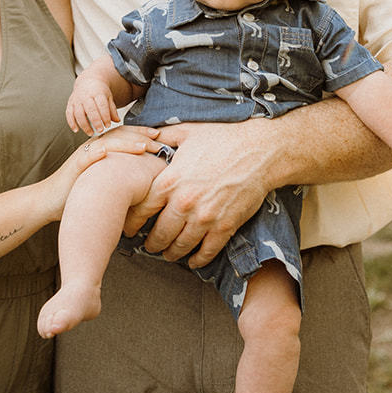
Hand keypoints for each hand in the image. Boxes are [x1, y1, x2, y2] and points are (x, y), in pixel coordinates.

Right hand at [45, 124, 158, 221]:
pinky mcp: (75, 165)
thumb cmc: (77, 194)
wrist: (48, 201)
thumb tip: (143, 180)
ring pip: (109, 142)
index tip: (160, 137)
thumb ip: (118, 176)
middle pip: (120, 135)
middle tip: (160, 138)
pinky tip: (113, 151)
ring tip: (146, 146)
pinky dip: (103, 151)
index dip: (142, 135)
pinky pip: (89, 155)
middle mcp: (93, 148)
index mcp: (101, 150)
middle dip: (141, 135)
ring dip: (128, 142)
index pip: (124, 136)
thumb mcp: (103, 181)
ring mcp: (84, 155)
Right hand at [66, 76, 119, 135]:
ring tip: (90, 132)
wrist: (87, 81)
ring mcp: (77, 100)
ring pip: (79, 113)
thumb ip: (112, 109)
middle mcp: (86, 96)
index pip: (101, 105)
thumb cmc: (98, 90)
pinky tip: (76, 130)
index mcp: (97, 92)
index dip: (105, 116)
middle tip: (100, 130)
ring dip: (84, 125)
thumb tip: (117, 120)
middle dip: (95, 121)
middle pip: (90, 110)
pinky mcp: (70, 104)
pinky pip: (69, 114)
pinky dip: (72, 123)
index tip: (108, 124)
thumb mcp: (108, 97)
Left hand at [125, 121, 270, 266]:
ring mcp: (205, 217)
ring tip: (168, 254)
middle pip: (159, 233)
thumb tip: (148, 136)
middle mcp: (184, 202)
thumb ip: (163, 137)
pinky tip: (193, 260)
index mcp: (170, 180)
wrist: (259, 150)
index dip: (134, 221)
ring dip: (172, 253)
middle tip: (149, 245)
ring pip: (180, 245)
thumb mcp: (187, 132)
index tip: (131, 226)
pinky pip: (207, 251)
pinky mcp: (225, 226)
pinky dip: (198, 259)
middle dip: (152, 243)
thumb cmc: (223, 138)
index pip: (142, 209)